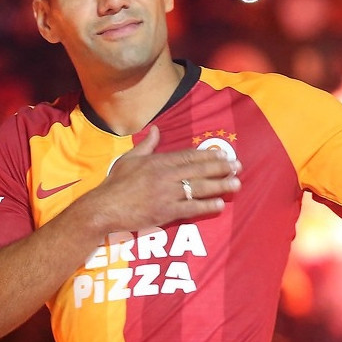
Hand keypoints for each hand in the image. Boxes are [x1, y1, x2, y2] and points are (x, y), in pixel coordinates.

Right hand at [77, 125, 241, 233]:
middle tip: (237, 167)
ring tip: (236, 184)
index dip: (209, 155)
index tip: (224, 154)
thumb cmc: (115, 184)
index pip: (189, 155)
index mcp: (158, 161)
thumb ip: (147, 145)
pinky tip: (220, 205)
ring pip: (199, 188)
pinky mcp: (166, 212)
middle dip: (221, 168)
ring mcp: (167, 194)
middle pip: (199, 169)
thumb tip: (155, 129)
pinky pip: (191, 208)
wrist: (104, 208)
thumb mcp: (129, 158)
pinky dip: (207, 206)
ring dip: (220, 186)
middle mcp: (166, 175)